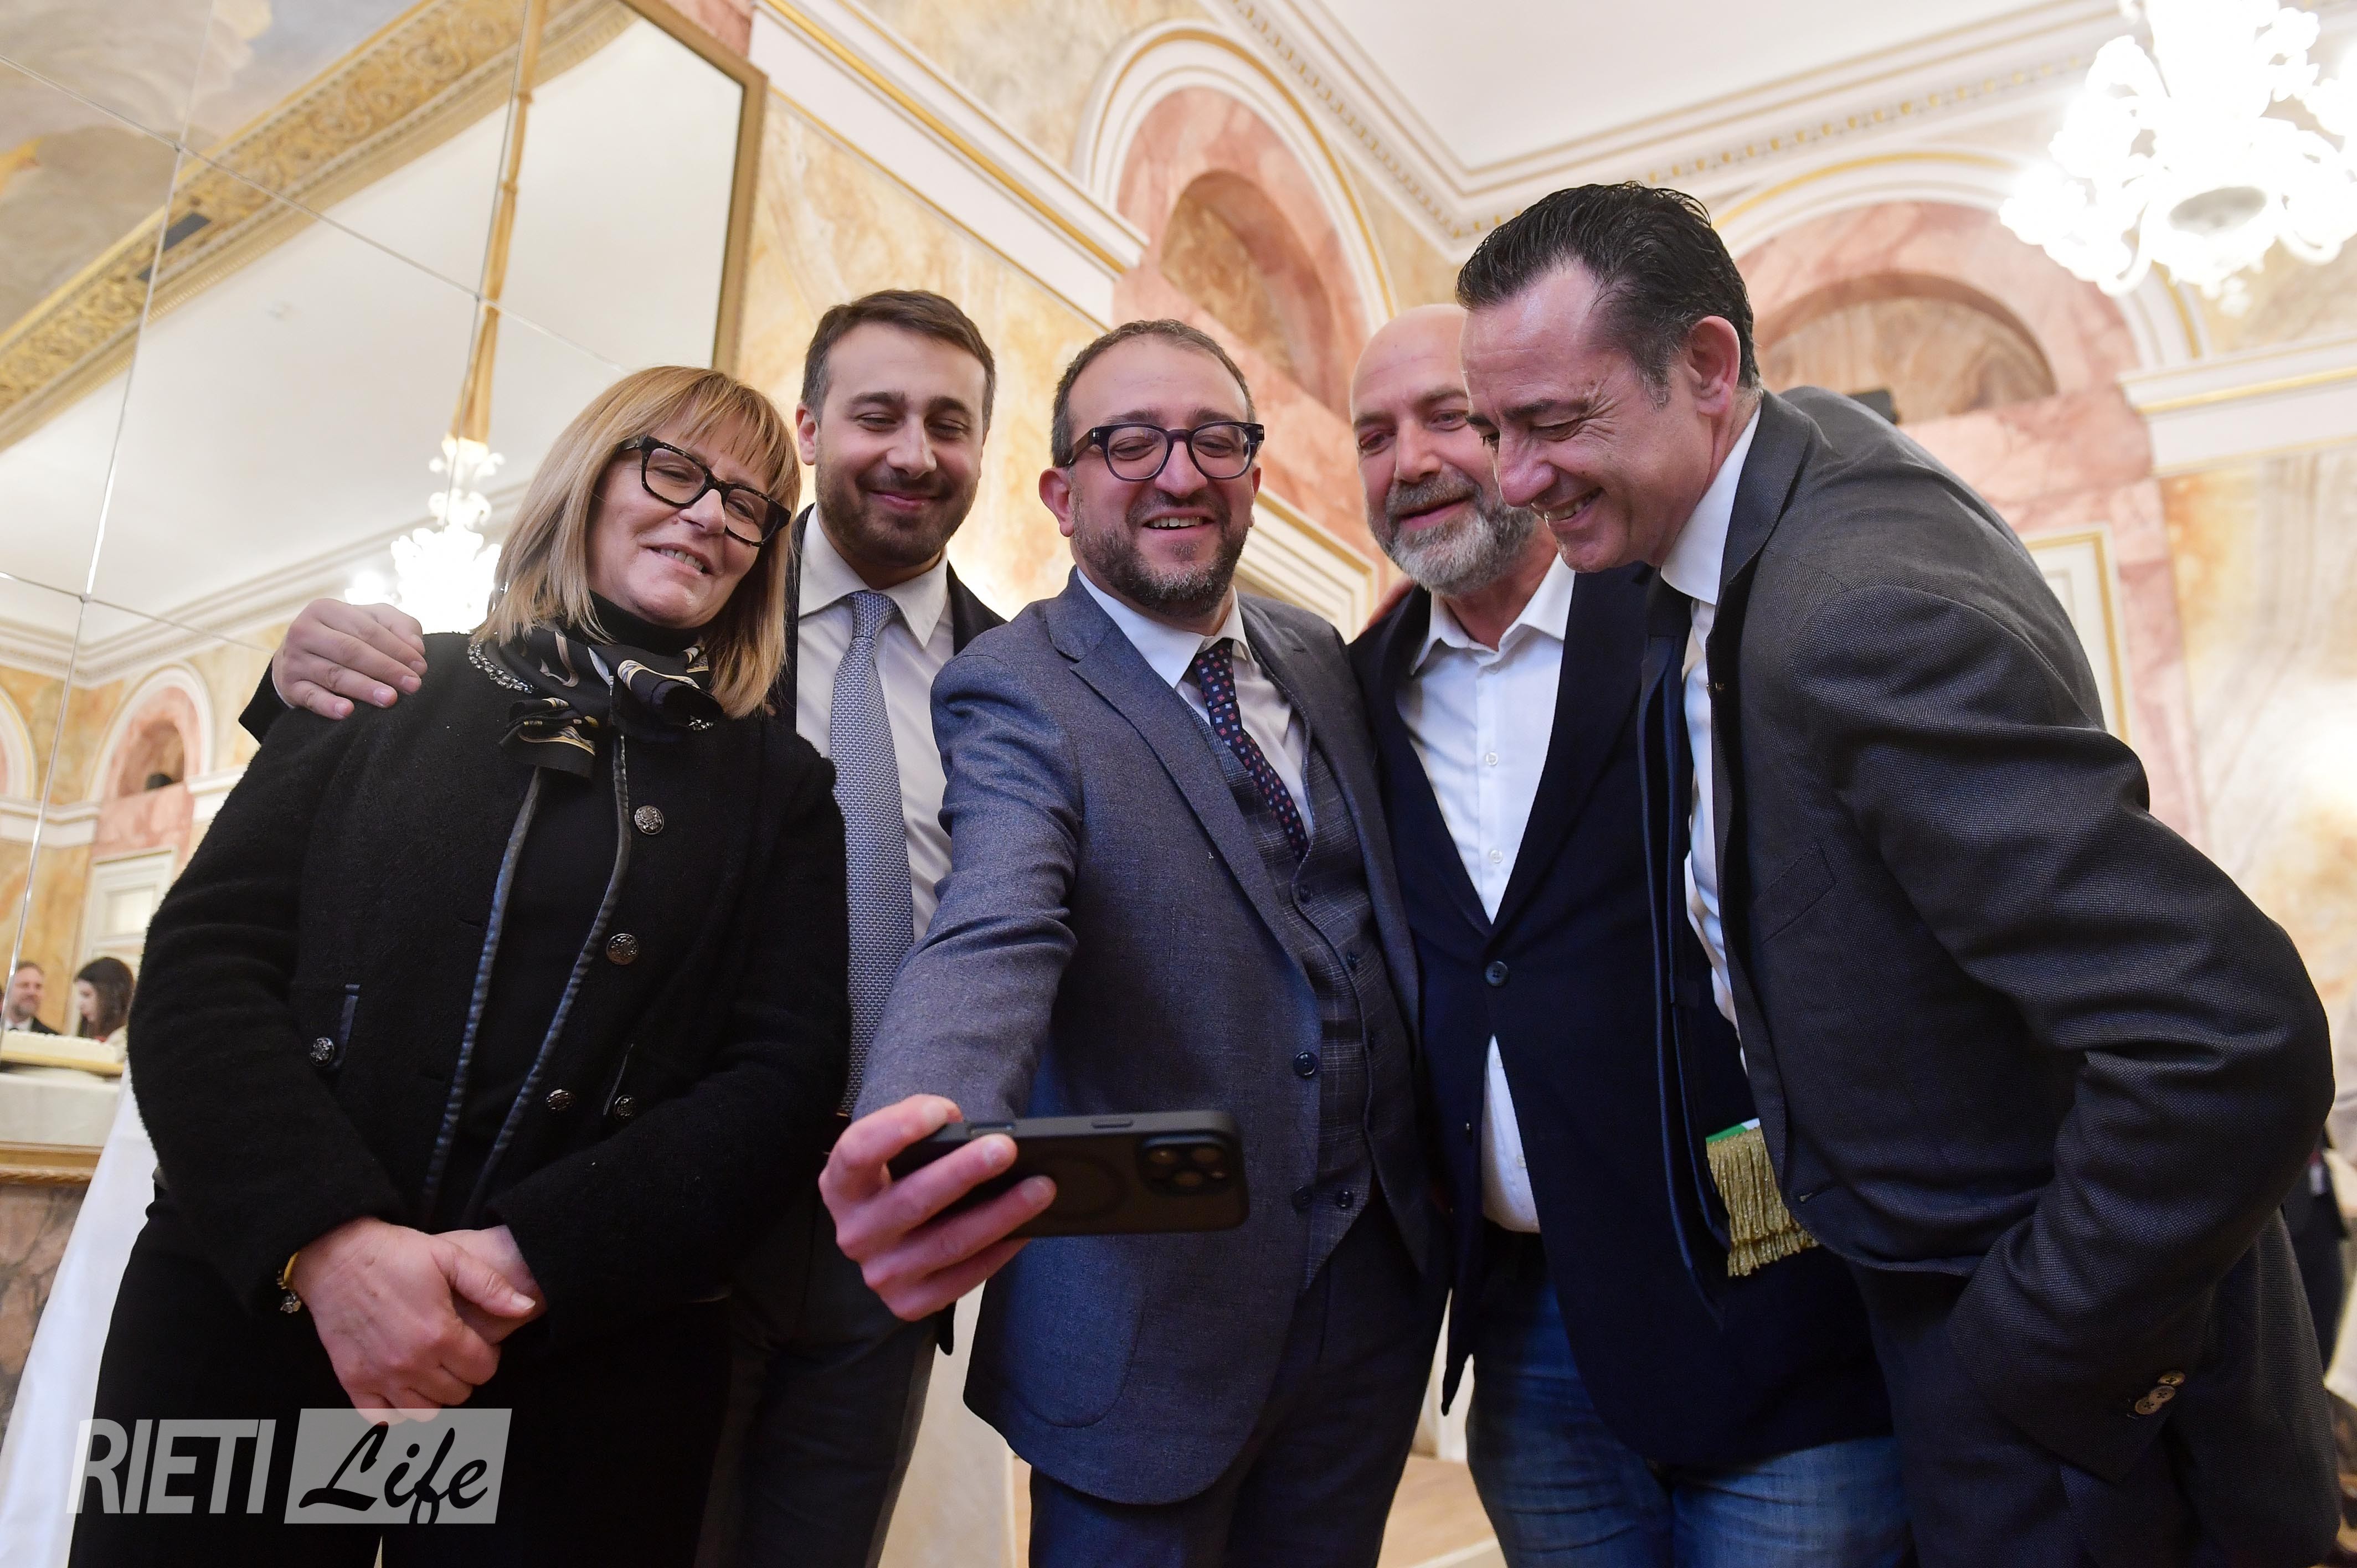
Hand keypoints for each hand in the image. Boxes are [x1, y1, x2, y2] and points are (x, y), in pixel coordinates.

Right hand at [271, 599, 426, 718]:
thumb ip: (398, 626)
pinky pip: (310, 697)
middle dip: (385, 668)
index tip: (421, 667)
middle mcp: (304, 631)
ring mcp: (293, 659)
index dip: (396, 648)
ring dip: (364, 688)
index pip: (367, 630)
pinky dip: (328, 705)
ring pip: (334, 674)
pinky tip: (347, 712)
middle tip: (413, 685)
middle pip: (350, 651)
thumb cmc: (345, 636)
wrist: (297, 657)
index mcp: (325, 609)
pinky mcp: (289, 686)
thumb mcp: (371, 621)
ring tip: (390, 699)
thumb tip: (416, 646)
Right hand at [289, 1217, 536, 1420]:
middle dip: (464, 1375)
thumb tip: (526, 1308)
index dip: (487, 1356)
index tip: (477, 1341)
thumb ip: (491, 1287)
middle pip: (458, 1394)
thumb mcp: (451, 1257)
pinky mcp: (353, 1381)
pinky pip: (382, 1419)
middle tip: (454, 1352)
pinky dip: (395, 1411)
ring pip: (425, 1413)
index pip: (483, 1370)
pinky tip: (401, 1388)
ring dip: (434, 1394)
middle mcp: (411, 1363)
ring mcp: (380, 1376)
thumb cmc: (397, 1254)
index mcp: (440, 1334)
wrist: (338, 1255)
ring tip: (431, 1368)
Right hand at [820, 1095, 1053, 1321]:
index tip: (944, 1111)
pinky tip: (1027, 1230)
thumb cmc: (903, 1178)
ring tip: (1039, 1188)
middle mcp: (855, 1233)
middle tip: (1007, 1149)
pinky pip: (962, 1279)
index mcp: (842, 1185)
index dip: (898, 1129)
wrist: (892, 1235)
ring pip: (947, 1243)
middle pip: (912, 1200)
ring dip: (999, 1214)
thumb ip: (924, 1133)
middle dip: (964, 1172)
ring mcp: (880, 1274)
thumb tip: (973, 1134)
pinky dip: (998, 1253)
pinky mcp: (908, 1303)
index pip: (858, 1153)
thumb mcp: (897, 1151)